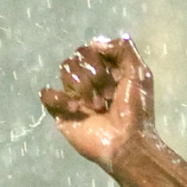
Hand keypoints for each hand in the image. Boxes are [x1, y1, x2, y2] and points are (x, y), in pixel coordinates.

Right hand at [41, 35, 155, 172]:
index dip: (102, 61)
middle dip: (94, 74)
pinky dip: (58, 97)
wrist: (128, 143)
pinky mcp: (63, 114)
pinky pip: (47, 95)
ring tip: (97, 107)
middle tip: (108, 96)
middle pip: (77, 57)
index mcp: (105, 72)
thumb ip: (123, 49)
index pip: (90, 49)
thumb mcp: (139, 73)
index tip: (116, 79)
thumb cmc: (137, 112)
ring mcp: (75, 97)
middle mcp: (88, 82)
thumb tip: (95, 42)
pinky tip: (74, 107)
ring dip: (83, 86)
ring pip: (65, 71)